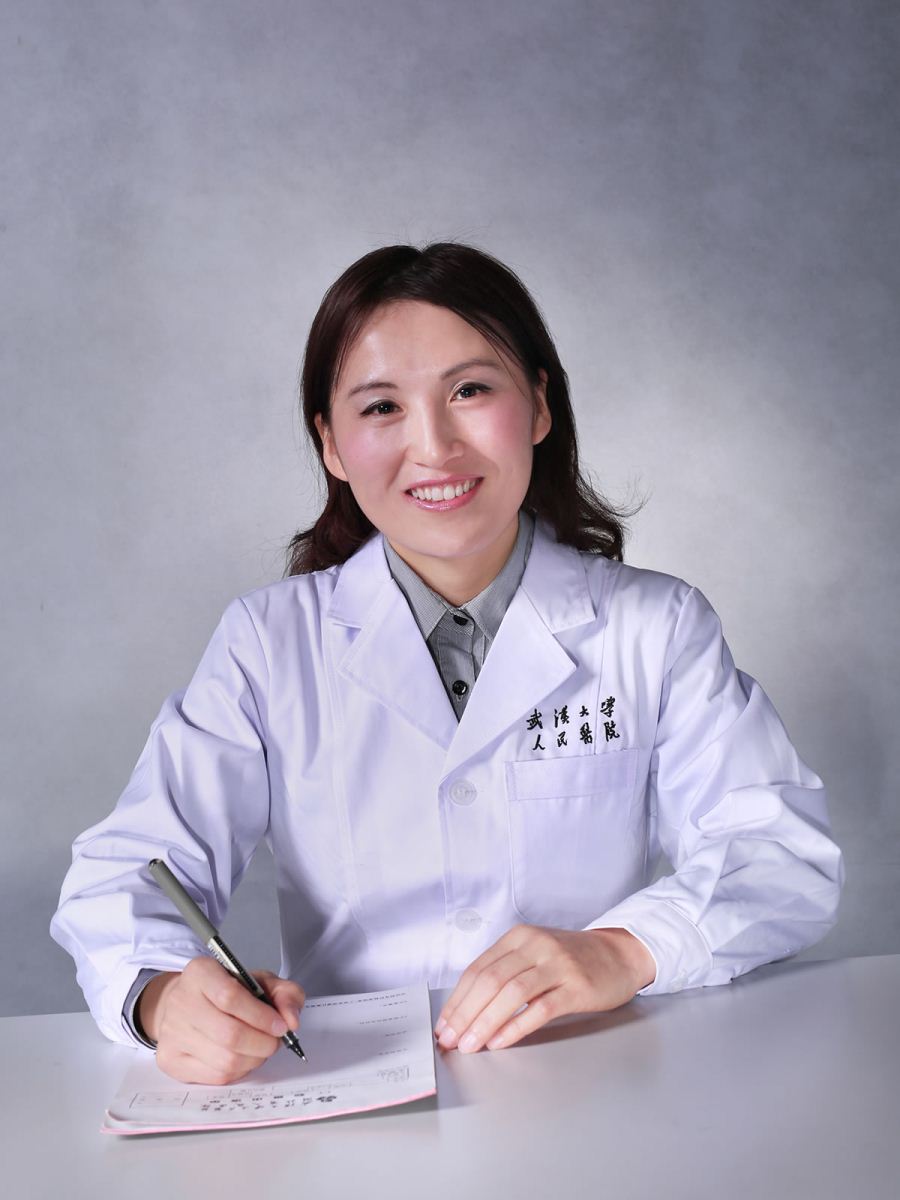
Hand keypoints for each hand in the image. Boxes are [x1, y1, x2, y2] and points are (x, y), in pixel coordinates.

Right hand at [136, 957, 304, 1083]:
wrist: (188, 1004)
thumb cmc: (226, 992)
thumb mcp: (259, 981)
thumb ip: (285, 993)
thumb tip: (291, 1020)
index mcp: (200, 972)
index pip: (230, 997)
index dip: (261, 1016)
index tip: (281, 1026)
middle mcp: (181, 1001)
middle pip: (229, 1034)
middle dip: (262, 1043)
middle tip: (275, 1041)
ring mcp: (172, 1032)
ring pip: (224, 1060)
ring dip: (253, 1059)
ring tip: (259, 1048)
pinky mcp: (170, 1059)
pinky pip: (215, 1076)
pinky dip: (239, 1071)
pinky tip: (242, 1058)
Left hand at [435, 925, 655, 1053]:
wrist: (619, 955)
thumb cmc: (571, 960)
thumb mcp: (534, 954)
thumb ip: (505, 972)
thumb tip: (467, 1009)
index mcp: (519, 937)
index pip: (477, 969)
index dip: (457, 1000)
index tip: (443, 1025)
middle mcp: (536, 946)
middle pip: (490, 981)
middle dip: (465, 1013)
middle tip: (450, 1039)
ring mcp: (557, 965)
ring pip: (512, 993)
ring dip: (485, 1022)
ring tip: (470, 1045)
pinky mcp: (577, 987)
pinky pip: (540, 1008)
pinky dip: (516, 1026)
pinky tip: (501, 1041)